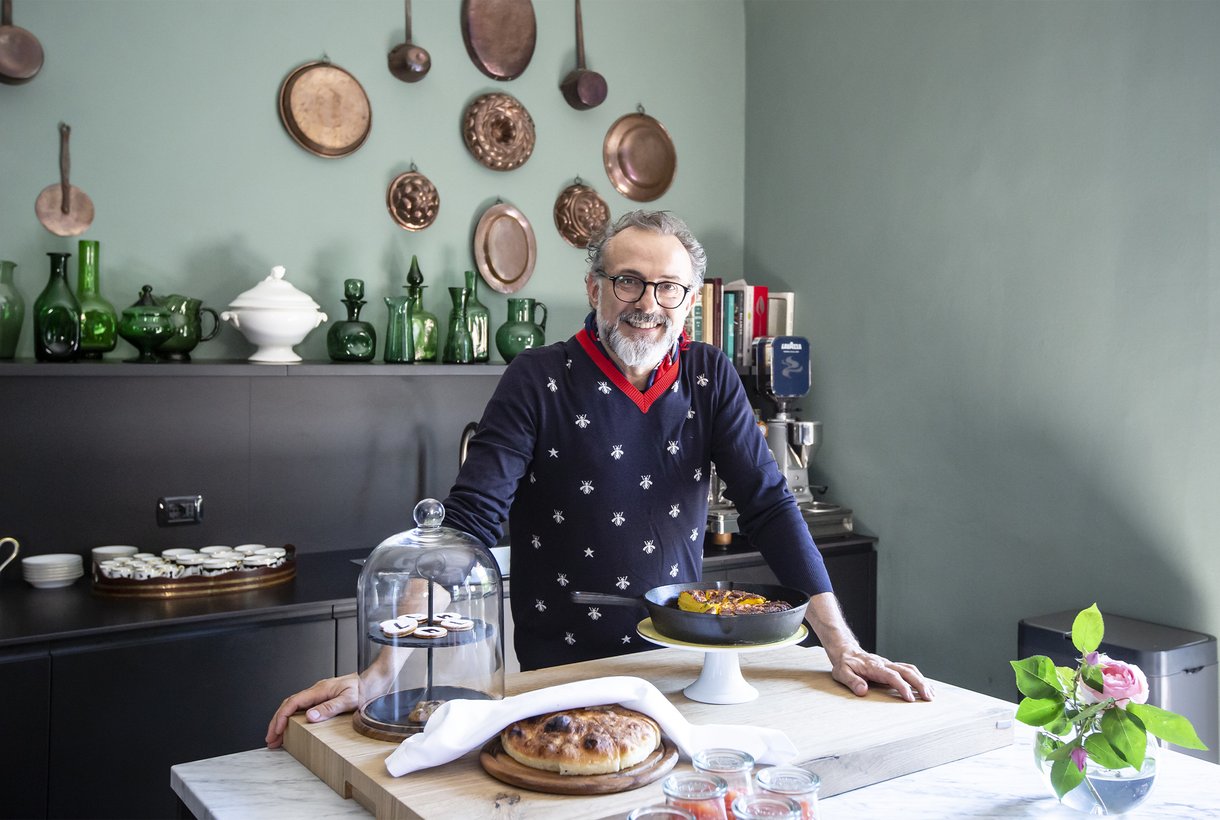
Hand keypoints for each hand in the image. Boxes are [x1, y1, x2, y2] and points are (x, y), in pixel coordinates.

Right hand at [265, 673, 359, 748]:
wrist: (375, 681)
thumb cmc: (364, 688)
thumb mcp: (349, 700)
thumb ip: (329, 708)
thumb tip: (309, 716)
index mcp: (320, 689)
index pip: (293, 702)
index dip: (281, 717)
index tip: (276, 730)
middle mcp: (317, 691)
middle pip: (289, 705)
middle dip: (276, 722)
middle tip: (271, 739)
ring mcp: (320, 695)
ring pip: (294, 707)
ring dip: (283, 722)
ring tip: (277, 737)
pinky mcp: (324, 699)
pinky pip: (303, 708)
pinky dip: (293, 719)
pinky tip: (292, 728)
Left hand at [803, 592, 933, 701]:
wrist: (846, 651)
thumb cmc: (845, 664)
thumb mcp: (842, 673)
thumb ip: (852, 681)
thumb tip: (862, 690)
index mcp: (874, 666)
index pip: (892, 676)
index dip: (902, 686)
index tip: (910, 698)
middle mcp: (885, 664)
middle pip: (907, 671)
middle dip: (919, 684)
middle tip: (928, 698)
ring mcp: (890, 664)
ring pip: (910, 670)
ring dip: (922, 681)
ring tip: (932, 695)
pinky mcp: (892, 667)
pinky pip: (909, 670)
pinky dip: (919, 677)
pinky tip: (926, 686)